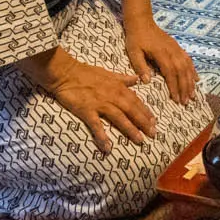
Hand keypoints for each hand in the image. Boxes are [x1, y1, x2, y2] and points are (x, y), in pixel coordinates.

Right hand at [26, 48, 156, 153]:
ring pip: (119, 118)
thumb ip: (123, 78)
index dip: (146, 112)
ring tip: (140, 140)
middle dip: (144, 123)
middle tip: (153, 134)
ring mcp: (100, 103)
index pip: (136, 101)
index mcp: (118, 87)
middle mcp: (112, 96)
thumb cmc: (85, 72)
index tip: (154, 122)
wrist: (65, 72)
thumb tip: (137, 79)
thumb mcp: (108, 73)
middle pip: (131, 110)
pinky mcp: (87, 110)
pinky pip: (96, 125)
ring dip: (130, 129)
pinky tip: (108, 147)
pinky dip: (102, 136)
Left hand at [124, 18, 196, 104]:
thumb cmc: (136, 37)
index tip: (176, 99)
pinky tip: (196, 79)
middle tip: (186, 101)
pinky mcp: (177, 47)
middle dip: (185, 88)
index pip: (170, 73)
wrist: (142, 21)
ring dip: (191, 82)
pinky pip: (188, 60)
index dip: (174, 86)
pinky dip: (193, 70)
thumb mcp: (133, 52)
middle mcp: (172, 51)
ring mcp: (176, 49)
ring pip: (187, 67)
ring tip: (192, 95)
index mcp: (161, 54)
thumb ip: (140, 66)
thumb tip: (147, 81)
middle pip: (182, 72)